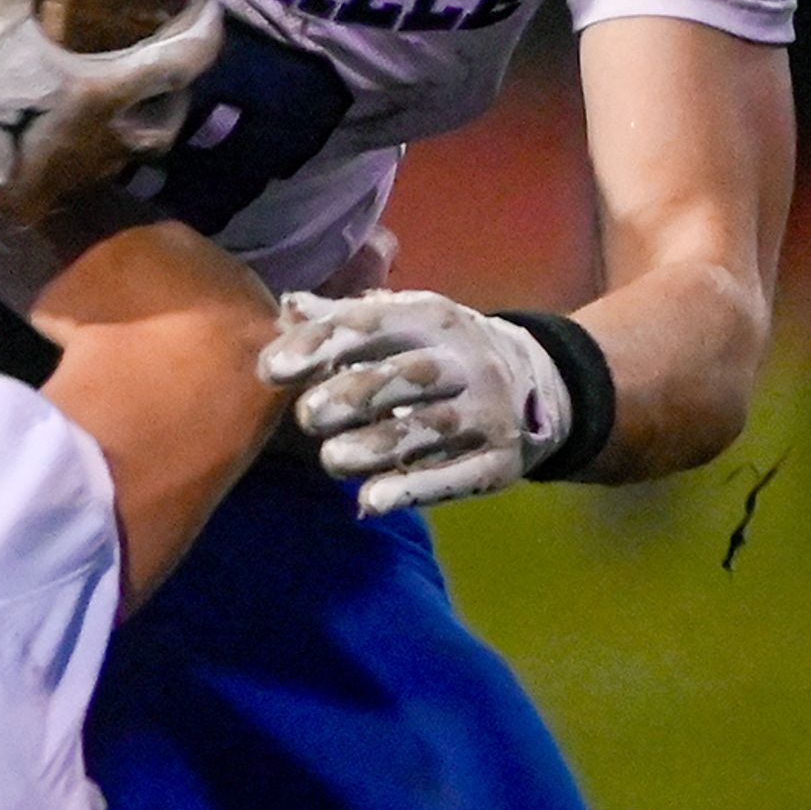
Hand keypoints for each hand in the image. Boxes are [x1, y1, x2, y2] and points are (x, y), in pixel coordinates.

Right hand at [0, 0, 223, 213]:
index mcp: (94, 94)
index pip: (183, 61)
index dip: (202, 29)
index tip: (199, 10)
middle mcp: (91, 145)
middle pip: (166, 122)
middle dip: (172, 92)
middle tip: (160, 58)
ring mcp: (59, 180)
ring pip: (122, 155)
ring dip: (127, 121)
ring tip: (109, 87)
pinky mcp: (23, 200)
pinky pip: (76, 174)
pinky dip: (81, 147)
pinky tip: (51, 122)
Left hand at [259, 290, 570, 513]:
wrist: (539, 384)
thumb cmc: (439, 352)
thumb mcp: (401, 323)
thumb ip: (342, 319)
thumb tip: (287, 306)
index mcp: (432, 320)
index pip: (372, 326)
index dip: (320, 345)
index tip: (271, 368)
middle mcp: (464, 363)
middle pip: (406, 377)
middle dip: (350, 396)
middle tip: (305, 416)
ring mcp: (487, 413)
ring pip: (430, 429)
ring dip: (376, 446)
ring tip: (333, 459)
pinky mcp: (499, 462)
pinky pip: (455, 478)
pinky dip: (411, 491)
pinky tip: (370, 502)